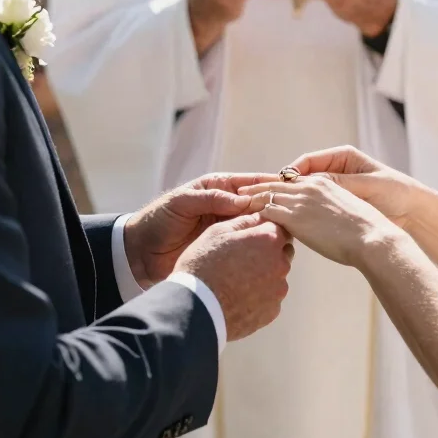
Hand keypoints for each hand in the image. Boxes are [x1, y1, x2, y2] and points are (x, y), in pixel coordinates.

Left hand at [124, 172, 277, 288]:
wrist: (140, 252)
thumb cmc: (159, 220)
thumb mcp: (182, 203)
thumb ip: (212, 199)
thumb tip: (245, 201)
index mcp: (220, 188)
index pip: (252, 183)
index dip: (271, 185)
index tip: (290, 190)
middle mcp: (230, 207)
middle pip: (262, 205)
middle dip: (278, 209)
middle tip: (296, 217)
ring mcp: (230, 229)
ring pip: (260, 227)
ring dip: (273, 231)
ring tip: (290, 236)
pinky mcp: (228, 250)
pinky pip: (249, 247)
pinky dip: (261, 249)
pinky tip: (274, 254)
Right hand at [174, 214, 293, 339]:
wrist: (196, 309)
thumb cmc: (203, 265)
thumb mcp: (218, 232)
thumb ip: (244, 221)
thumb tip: (258, 217)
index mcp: (269, 239)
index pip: (278, 228)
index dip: (264, 231)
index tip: (250, 238)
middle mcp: (280, 264)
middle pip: (281, 253)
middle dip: (267, 253)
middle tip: (241, 259)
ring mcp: (277, 290)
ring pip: (276, 277)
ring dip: (264, 275)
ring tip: (237, 281)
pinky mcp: (271, 312)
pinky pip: (270, 299)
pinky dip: (259, 296)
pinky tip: (238, 297)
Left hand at [241, 175, 395, 267]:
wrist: (371, 237)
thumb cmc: (365, 232)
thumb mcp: (346, 214)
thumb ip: (330, 213)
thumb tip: (326, 225)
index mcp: (322, 183)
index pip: (290, 181)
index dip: (273, 185)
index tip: (260, 188)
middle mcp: (309, 187)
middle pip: (273, 184)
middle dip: (255, 188)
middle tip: (237, 191)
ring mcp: (300, 201)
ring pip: (266, 196)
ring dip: (248, 199)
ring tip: (232, 202)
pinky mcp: (295, 217)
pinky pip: (266, 212)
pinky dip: (252, 213)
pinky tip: (240, 219)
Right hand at [286, 145, 428, 230]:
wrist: (413, 213)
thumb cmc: (395, 192)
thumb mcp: (367, 184)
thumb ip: (341, 183)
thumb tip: (312, 183)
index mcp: (343, 157)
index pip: (309, 161)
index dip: (292, 172)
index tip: (282, 184)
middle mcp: (336, 170)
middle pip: (303, 177)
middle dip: (287, 187)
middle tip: (270, 197)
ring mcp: (336, 189)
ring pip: (307, 193)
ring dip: (294, 201)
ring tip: (279, 210)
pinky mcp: (338, 205)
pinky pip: (315, 206)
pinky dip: (305, 212)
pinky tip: (296, 221)